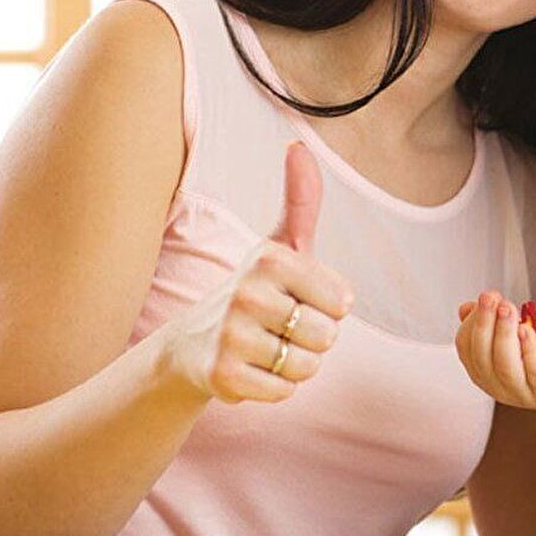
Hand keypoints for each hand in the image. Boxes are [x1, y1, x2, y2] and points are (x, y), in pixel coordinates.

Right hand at [164, 142, 353, 403]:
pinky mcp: (223, 375)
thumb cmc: (254, 290)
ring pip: (308, 367)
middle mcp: (248, 292)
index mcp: (271, 258)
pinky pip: (284, 392)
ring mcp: (233, 334)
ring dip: (295, 365)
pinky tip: (251, 368)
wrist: (193, 342)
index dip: (327, 307)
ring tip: (266, 347)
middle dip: (312, 340)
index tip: (296, 298)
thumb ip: (302, 200)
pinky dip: (275, 387)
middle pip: (328, 336)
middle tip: (278, 327)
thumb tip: (299, 144)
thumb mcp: (281, 245)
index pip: (343, 302)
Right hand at [455, 290, 535, 417]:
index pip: (466, 348)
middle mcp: (499, 386)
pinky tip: (526, 330)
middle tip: (491, 298)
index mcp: (486, 372)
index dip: (471, 322)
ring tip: (508, 309)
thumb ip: (493, 324)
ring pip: (505, 365)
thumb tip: (466, 308)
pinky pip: (534, 371)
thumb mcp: (518, 337)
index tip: (484, 298)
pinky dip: (528, 349)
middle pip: (482, 357)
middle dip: (484, 323)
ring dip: (504, 333)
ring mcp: (523, 393)